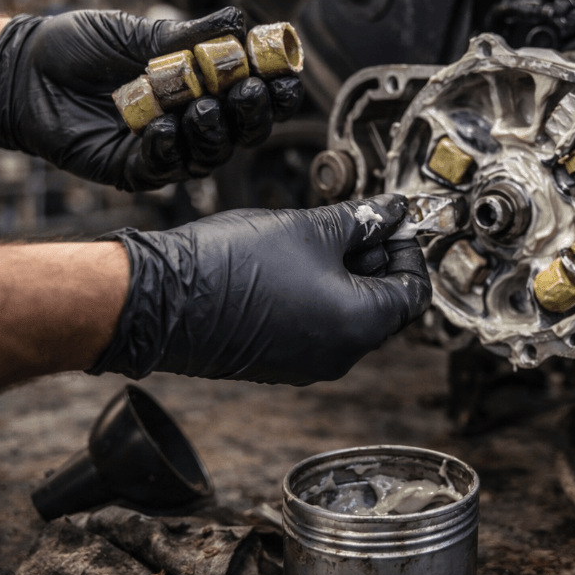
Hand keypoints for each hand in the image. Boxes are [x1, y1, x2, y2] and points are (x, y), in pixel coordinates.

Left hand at [0, 7, 303, 190]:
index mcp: (206, 88)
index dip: (276, 92)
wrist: (26, 70)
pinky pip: (163, 168)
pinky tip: (162, 128)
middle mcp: (194, 123)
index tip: (282, 77)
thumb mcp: (141, 32)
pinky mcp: (133, 170)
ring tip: (202, 107)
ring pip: (210, 155)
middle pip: (244, 133)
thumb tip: (240, 22)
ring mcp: (167, 149)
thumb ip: (192, 35)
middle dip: (253, 114)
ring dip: (214, 133)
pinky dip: (168, 150)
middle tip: (246, 92)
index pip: (255, 97)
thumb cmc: (82, 48)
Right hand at [91, 194, 431, 383]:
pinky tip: (296, 261)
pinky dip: (319, 295)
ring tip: (322, 234)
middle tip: (358, 220)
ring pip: (348, 315)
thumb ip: (362, 220)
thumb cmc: (233, 265)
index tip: (393, 219)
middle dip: (376, 259)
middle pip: (384, 304)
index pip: (414, 289)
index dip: (409, 248)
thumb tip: (393, 210)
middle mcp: (341, 355)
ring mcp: (308, 364)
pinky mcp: (279, 362)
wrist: (160, 299)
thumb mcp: (310, 228)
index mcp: (360, 325)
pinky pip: (317, 327)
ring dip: (346, 274)